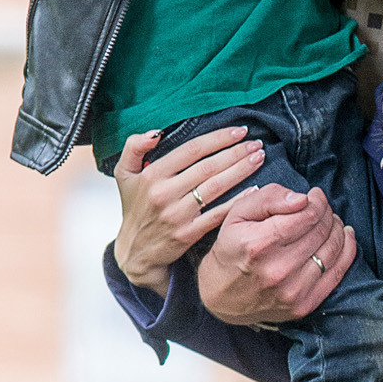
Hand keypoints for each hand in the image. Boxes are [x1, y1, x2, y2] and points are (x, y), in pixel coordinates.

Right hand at [111, 123, 264, 294]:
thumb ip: (133, 147)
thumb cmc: (134, 208)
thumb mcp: (123, 174)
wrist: (135, 250)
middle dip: (236, 152)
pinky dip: (237, 201)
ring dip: (241, 170)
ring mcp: (177, 214)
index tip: (240, 131)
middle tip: (257, 143)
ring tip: (259, 158)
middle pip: (208, 167)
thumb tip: (156, 133)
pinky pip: (218, 214)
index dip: (219, 138)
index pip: (192, 150)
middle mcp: (164, 193)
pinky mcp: (188, 233)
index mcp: (152, 174)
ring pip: (216, 187)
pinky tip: (255, 190)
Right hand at [197, 181, 356, 323]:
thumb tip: (302, 198)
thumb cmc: (232, 249)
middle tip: (320, 207)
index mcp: (259, 244)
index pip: (306, 214)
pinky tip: (345, 236)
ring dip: (336, 229)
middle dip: (325, 213)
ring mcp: (293, 291)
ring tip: (329, 220)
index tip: (314, 195)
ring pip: (333, 249)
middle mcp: (278, 270)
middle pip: (321, 230)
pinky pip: (338, 273)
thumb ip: (269, 198)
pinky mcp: (304, 305)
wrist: (223, 297)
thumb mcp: (237, 215)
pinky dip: (347, 250)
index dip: (316, 200)